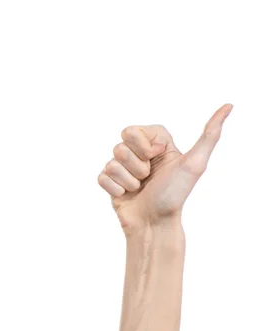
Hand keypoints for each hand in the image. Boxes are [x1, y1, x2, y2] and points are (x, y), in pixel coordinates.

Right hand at [97, 104, 231, 232]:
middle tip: (148, 176)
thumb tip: (229, 105)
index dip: (143, 146)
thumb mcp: (195, 164)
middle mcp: (138, 153)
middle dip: (136, 165)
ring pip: (111, 162)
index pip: (134, 130)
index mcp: (156, 144)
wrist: (154, 224)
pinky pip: (102, 176)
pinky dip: (115, 188)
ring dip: (128, 180)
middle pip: (120, 145)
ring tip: (140, 188)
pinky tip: (126, 194)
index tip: (157, 158)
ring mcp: (122, 168)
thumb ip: (210, 134)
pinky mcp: (110, 181)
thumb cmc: (174, 195)